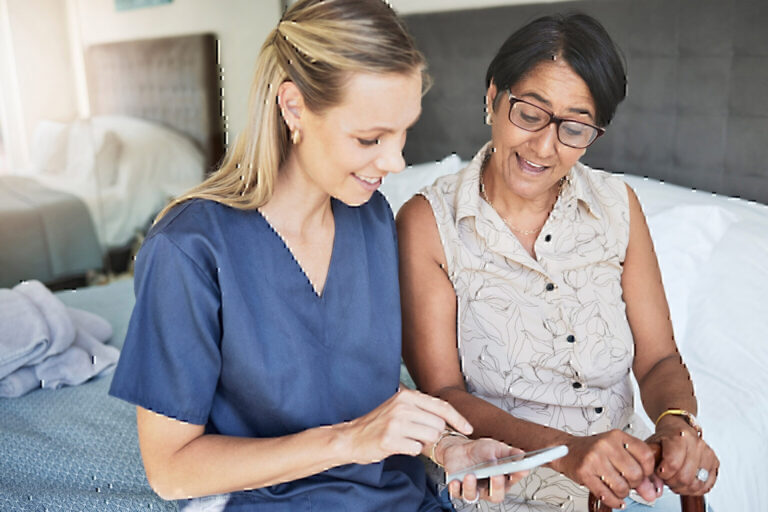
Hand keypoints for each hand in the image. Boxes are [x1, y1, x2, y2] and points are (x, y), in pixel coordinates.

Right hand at [341, 388, 472, 464]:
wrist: (352, 437)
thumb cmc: (378, 424)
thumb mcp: (400, 407)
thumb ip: (423, 408)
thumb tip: (450, 418)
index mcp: (406, 395)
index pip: (442, 406)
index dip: (458, 419)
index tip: (467, 428)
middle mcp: (402, 406)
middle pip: (439, 424)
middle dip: (433, 434)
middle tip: (417, 434)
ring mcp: (396, 423)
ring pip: (430, 437)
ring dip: (422, 442)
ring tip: (407, 439)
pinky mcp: (390, 439)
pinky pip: (416, 449)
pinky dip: (412, 450)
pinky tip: (400, 445)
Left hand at [441, 437, 528, 503]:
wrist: (459, 448)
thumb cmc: (479, 451)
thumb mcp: (495, 447)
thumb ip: (508, 452)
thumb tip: (522, 455)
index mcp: (502, 477)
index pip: (513, 479)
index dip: (518, 474)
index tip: (521, 468)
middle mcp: (489, 487)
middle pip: (496, 495)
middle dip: (497, 487)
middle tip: (496, 475)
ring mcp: (474, 489)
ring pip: (474, 496)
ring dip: (472, 487)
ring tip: (470, 475)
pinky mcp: (458, 489)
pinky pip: (457, 493)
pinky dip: (456, 488)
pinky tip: (455, 481)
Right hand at [551, 430, 656, 509]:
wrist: (567, 450)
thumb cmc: (593, 451)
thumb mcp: (617, 453)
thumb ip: (636, 469)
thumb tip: (651, 492)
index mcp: (617, 436)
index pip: (646, 456)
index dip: (648, 471)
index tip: (643, 474)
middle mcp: (606, 445)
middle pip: (635, 474)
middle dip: (634, 484)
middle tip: (627, 482)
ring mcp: (594, 458)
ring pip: (622, 487)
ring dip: (622, 493)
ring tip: (616, 487)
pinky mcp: (584, 472)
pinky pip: (606, 495)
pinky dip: (613, 501)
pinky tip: (614, 497)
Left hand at [647, 416, 718, 494]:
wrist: (677, 428)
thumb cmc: (665, 438)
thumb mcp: (652, 445)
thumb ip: (651, 463)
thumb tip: (655, 485)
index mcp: (680, 436)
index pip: (673, 464)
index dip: (663, 474)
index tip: (659, 472)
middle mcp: (697, 444)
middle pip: (685, 477)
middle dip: (672, 483)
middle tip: (666, 478)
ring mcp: (708, 453)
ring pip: (697, 484)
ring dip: (683, 488)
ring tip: (675, 481)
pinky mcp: (715, 462)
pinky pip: (707, 485)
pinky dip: (695, 490)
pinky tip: (686, 484)